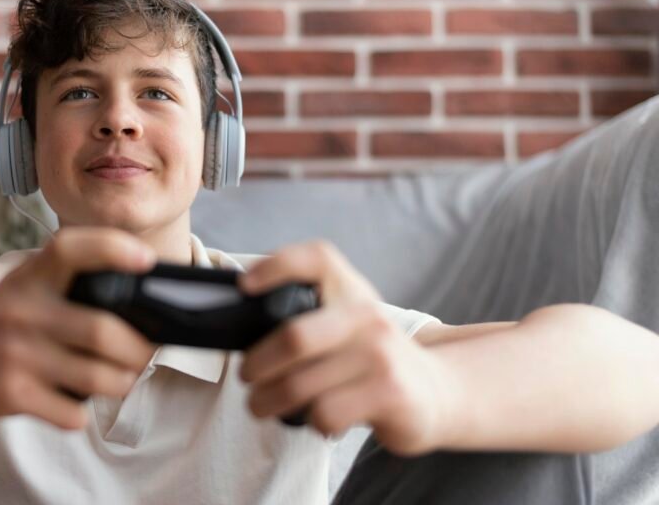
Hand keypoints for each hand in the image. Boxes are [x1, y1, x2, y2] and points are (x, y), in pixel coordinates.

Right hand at [0, 227, 158, 429]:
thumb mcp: (18, 290)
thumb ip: (63, 289)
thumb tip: (133, 311)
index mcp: (30, 279)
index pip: (72, 248)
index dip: (113, 249)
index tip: (145, 261)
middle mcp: (24, 312)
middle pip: (103, 330)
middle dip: (139, 350)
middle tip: (144, 355)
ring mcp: (16, 355)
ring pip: (97, 377)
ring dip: (121, 384)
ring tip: (120, 381)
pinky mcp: (10, 394)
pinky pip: (71, 412)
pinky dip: (81, 414)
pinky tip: (72, 405)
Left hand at [238, 240, 450, 454]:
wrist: (438, 392)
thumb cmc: (374, 359)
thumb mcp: (350, 323)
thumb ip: (309, 315)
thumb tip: (243, 328)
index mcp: (352, 292)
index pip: (316, 258)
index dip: (275, 266)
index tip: (245, 286)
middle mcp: (367, 316)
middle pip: (293, 337)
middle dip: (256, 365)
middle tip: (248, 378)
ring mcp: (380, 355)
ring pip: (300, 385)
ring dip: (268, 401)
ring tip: (263, 406)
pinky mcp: (388, 394)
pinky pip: (325, 413)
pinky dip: (311, 423)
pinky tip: (320, 419)